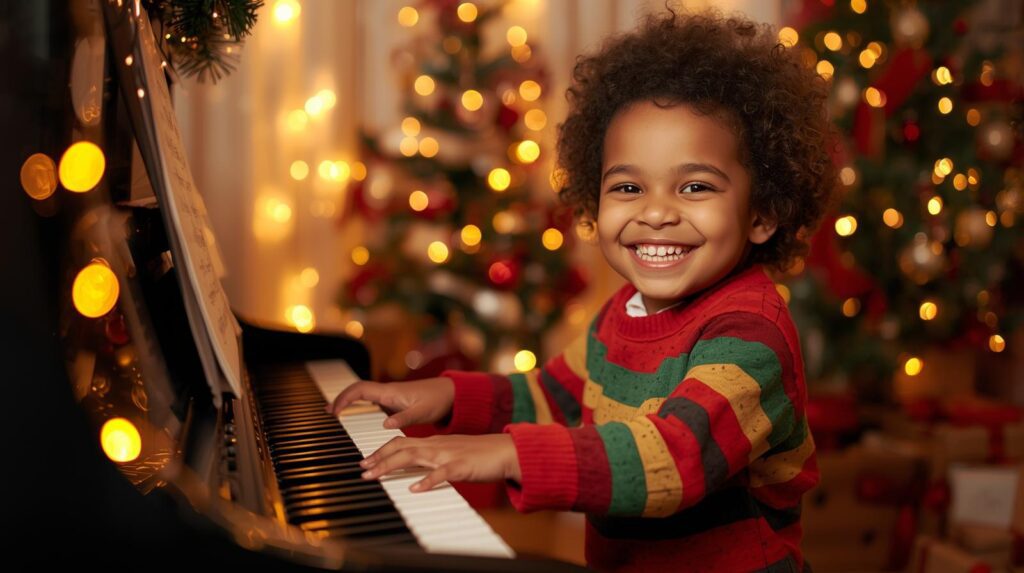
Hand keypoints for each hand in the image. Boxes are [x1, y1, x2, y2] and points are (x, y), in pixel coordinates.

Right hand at [325, 377, 454, 428]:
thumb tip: (386, 425)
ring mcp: (391, 396)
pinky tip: (357, 416)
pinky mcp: (395, 402)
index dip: (344, 399)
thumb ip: (405, 419)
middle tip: (327, 413)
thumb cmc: (438, 401)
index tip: (333, 412)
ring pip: (363, 395)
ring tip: (334, 414)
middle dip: (340, 399)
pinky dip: (360, 406)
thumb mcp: (423, 412)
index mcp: (390, 392)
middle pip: (357, 391)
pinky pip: (372, 401)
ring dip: (348, 402)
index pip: (360, 390)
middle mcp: (388, 392)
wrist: (452, 394)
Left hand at [359, 434, 520, 491]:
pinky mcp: (462, 466)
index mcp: (435, 443)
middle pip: (401, 447)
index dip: (381, 450)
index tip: (366, 460)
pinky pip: (442, 473)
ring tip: (374, 475)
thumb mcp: (452, 456)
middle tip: (362, 469)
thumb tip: (418, 473)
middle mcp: (438, 445)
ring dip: (390, 466)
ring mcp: (449, 454)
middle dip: (378, 458)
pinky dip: (426, 480)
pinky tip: (415, 488)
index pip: (402, 442)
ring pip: (414, 456)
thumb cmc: (481, 456)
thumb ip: (435, 461)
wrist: (507, 451)